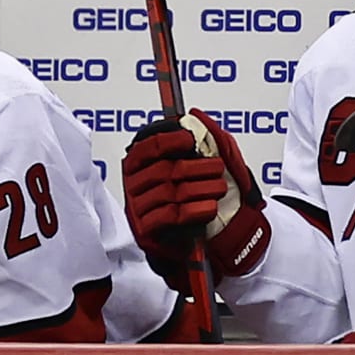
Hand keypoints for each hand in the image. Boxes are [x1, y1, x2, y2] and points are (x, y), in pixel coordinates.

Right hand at [121, 109, 268, 276]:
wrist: (198, 238)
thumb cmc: (197, 196)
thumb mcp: (202, 164)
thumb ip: (201, 138)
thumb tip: (194, 116)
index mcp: (141, 162)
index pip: (150, 146)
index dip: (171, 139)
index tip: (191, 139)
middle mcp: (135, 183)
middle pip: (164, 169)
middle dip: (197, 167)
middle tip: (218, 168)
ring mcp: (138, 207)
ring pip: (170, 192)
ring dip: (201, 188)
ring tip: (219, 188)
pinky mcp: (146, 230)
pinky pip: (169, 215)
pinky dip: (194, 210)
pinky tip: (210, 207)